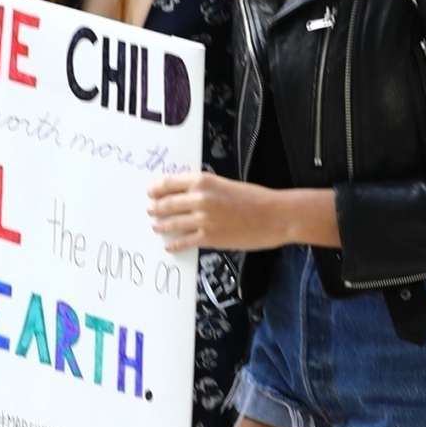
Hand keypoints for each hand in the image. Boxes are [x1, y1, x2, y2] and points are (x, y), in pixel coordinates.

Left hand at [147, 171, 288, 252]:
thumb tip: (185, 195)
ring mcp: (202, 220)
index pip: (168, 183)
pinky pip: (184, 242)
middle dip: (155, 208)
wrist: (275, 216)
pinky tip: (170, 245)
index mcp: (203, 181)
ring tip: (156, 226)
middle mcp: (199, 199)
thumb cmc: (255, 198)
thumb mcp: (225, 184)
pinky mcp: (209, 238)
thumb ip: (204, 188)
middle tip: (150, 210)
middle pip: (166, 204)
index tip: (150, 192)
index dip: (156, 189)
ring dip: (161, 225)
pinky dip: (174, 244)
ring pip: (171, 223)